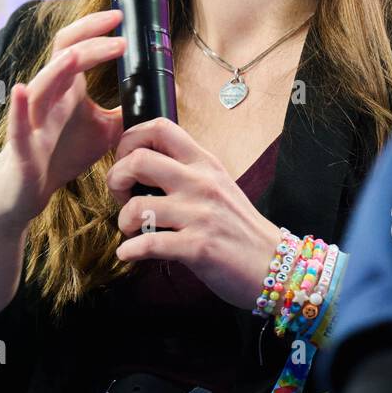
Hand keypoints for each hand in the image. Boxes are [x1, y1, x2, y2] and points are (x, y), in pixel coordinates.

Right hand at [0, 9, 126, 226]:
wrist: (28, 190)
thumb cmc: (62, 154)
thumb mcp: (105, 130)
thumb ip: (128, 110)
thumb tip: (162, 93)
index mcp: (66, 87)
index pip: (77, 46)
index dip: (95, 29)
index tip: (121, 17)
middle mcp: (47, 95)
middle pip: (62, 55)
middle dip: (87, 39)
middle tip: (117, 30)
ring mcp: (31, 118)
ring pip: (40, 84)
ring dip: (58, 69)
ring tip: (76, 57)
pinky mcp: (21, 146)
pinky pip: (17, 124)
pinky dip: (18, 107)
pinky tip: (21, 91)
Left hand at [105, 117, 283, 309]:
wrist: (275, 264)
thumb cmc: (240, 228)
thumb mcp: (217, 186)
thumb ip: (186, 173)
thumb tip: (143, 167)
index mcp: (204, 163)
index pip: (160, 128)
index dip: (130, 139)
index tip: (124, 160)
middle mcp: (201, 183)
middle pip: (138, 159)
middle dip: (116, 178)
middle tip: (121, 196)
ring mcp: (200, 215)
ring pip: (137, 206)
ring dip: (123, 221)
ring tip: (132, 231)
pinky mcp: (198, 247)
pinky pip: (148, 245)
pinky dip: (129, 252)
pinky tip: (130, 254)